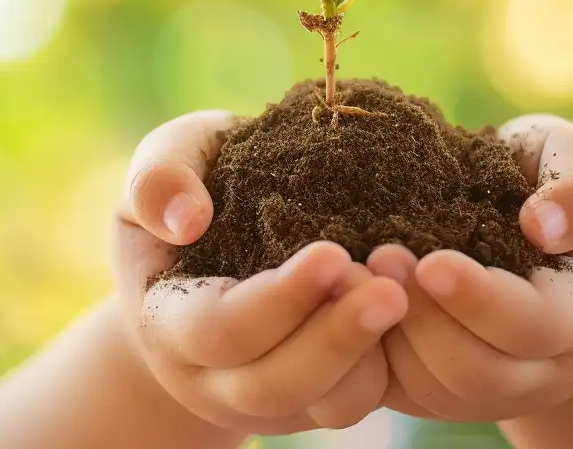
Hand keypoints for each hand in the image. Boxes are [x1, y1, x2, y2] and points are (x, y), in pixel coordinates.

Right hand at [115, 109, 408, 435]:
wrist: (212, 248)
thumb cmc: (192, 196)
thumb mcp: (162, 167)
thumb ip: (156, 180)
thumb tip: (189, 218)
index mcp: (170, 323)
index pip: (219, 331)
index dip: (276, 301)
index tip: (333, 254)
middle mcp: (216, 378)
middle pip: (274, 385)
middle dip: (334, 340)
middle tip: (390, 290)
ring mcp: (270, 397)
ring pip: (326, 406)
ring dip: (367, 356)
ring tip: (402, 295)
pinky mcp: (319, 395)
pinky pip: (358, 399)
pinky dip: (390, 363)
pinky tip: (416, 308)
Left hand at [366, 116, 572, 422]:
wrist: (540, 229)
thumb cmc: (558, 183)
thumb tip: (542, 223)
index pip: (534, 327)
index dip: (481, 300)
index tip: (432, 260)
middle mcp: (543, 369)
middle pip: (479, 373)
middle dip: (425, 319)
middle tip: (380, 257)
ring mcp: (493, 390)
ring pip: (435, 391)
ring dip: (391, 336)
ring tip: (357, 274)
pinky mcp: (444, 392)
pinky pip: (403, 393)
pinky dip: (373, 353)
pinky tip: (349, 298)